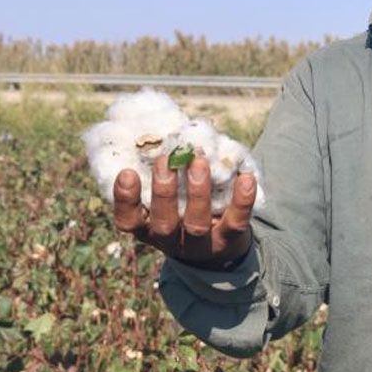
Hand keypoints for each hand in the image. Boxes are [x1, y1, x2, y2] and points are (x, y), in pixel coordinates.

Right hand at [111, 153, 257, 266]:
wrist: (216, 247)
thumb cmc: (181, 206)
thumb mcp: (165, 195)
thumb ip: (162, 169)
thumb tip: (163, 125)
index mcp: (147, 227)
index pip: (128, 220)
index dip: (125, 200)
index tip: (127, 172)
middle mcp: (170, 239)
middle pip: (163, 223)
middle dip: (164, 191)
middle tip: (166, 160)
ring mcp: (200, 243)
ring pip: (197, 224)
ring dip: (198, 192)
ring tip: (199, 162)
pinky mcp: (228, 240)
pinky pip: (235, 223)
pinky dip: (241, 201)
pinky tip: (246, 178)